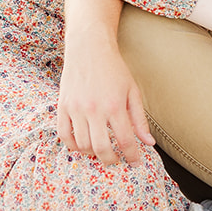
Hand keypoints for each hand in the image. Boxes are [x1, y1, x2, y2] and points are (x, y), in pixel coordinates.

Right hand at [56, 30, 153, 166]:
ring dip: (93, 153)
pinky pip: (64, 135)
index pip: (125, 141)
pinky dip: (73, 146)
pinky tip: (83, 144)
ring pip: (83, 145)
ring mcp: (76, 109)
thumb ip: (140, 119)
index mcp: (115, 106)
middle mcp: (94, 109)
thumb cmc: (114, 69)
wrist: (89, 48)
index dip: (132, 156)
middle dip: (111, 161)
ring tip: (101, 150)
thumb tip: (149, 143)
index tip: (135, 162)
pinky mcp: (62, 106)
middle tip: (116, 161)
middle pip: (102, 149)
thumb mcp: (132, 91)